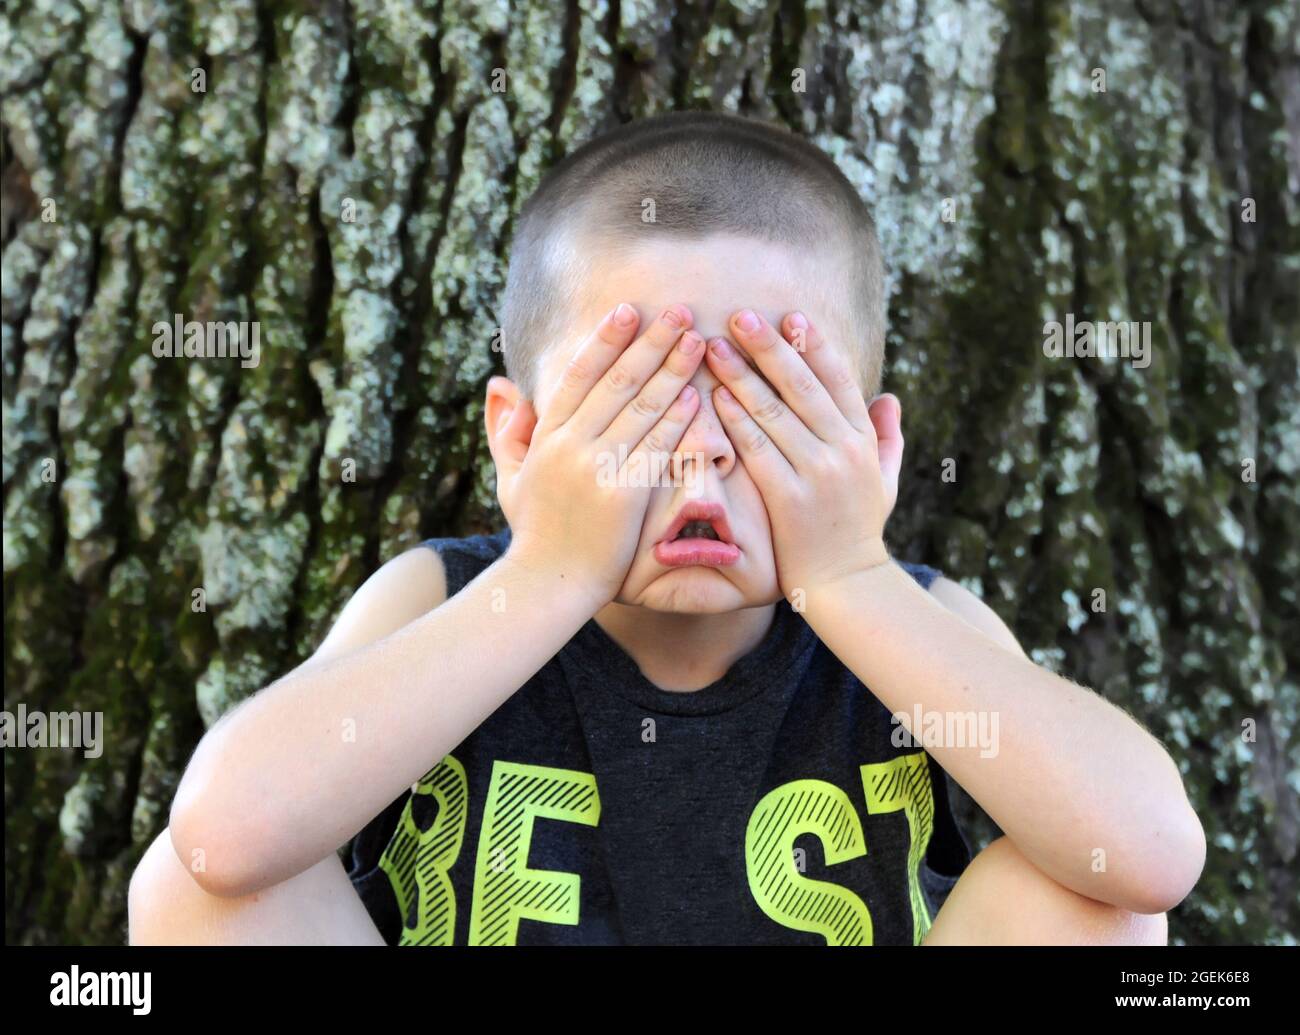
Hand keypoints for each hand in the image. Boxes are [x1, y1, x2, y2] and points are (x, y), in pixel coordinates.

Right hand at [499, 303, 705, 607]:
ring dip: (673, 371)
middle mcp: (571, 445)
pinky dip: (678, 421)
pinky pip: (657, 448)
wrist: (549, 583)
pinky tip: (697, 397)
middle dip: (651, 342)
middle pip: (618, 381)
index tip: (628, 311)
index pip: (579, 375)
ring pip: (642, 409)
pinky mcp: (624, 494)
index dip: (606, 340)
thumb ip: (506, 429)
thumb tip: (499, 384)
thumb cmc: (533, 531)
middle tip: (680, 310)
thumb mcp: (508, 476)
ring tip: (697, 342)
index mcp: (546, 436)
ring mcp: (598, 468)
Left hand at [704, 308, 902, 596]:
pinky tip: (716, 396)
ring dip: (742, 375)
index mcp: (863, 440)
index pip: (838, 380)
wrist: (846, 584)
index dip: (814, 345)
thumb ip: (888, 437)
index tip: (790, 316)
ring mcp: (816, 473)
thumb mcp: (885, 481)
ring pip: (774, 412)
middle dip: (769, 347)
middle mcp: (842, 451)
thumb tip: (889, 398)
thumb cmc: (859, 530)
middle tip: (739, 317)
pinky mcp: (788, 498)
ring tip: (715, 346)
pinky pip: (757, 449)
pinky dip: (736, 420)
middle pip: (802, 387)